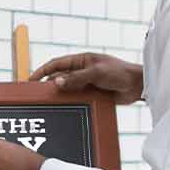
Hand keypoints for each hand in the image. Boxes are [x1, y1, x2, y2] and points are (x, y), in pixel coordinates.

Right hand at [29, 53, 143, 104]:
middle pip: (60, 78)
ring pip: (68, 89)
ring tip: (50, 103)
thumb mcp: (96, 73)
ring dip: (60, 95)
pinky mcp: (93, 94)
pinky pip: (77, 98)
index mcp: (82, 60)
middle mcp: (82, 71)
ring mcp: (87, 83)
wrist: (138, 86)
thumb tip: (57, 82)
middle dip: (49, 85)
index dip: (43, 71)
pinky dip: (71, 102)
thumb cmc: (120, 73)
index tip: (31, 79)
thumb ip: (76, 78)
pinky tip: (66, 108)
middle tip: (38, 95)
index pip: (57, 64)